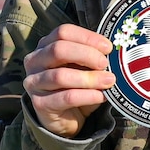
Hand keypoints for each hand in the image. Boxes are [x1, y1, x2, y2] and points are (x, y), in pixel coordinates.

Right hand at [23, 24, 114, 138]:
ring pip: (61, 76)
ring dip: (89, 78)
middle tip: (105, 64)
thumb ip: (94, 57)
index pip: (64, 32)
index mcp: (46, 45)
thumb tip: (115, 52)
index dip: (87, 37)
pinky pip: (65, 97)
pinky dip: (87, 95)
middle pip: (59, 50)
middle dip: (87, 55)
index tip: (108, 47)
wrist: (65, 117)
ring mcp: (34, 83)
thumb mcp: (84, 67)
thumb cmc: (76, 85)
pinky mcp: (39, 103)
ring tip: (109, 80)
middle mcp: (35, 61)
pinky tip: (101, 96)